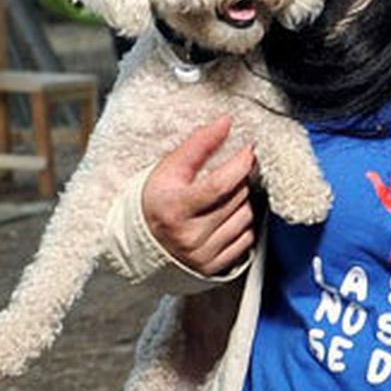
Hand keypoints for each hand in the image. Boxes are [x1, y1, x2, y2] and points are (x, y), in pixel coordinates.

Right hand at [141, 116, 257, 275]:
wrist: (142, 243)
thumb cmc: (157, 200)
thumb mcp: (169, 168)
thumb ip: (198, 144)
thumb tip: (225, 122)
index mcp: (173, 209)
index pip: (218, 185)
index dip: (239, 164)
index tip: (248, 150)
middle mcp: (188, 236)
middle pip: (236, 199)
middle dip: (239, 181)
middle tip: (229, 174)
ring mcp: (202, 255)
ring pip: (246, 218)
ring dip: (242, 202)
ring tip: (224, 198)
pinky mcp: (214, 267)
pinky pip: (247, 239)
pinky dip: (242, 225)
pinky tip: (226, 218)